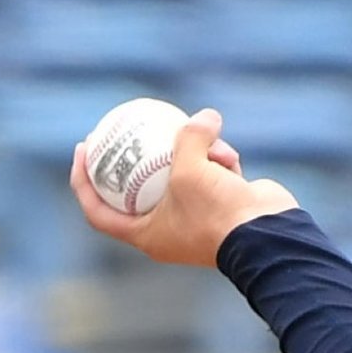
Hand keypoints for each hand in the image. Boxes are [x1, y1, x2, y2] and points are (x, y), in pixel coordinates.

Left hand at [69, 108, 298, 267]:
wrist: (268, 235)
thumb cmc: (218, 213)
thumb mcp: (190, 171)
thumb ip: (188, 139)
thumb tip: (204, 117)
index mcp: (146, 235)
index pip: (99, 211)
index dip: (83, 183)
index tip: (83, 150)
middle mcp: (166, 229)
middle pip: (137, 188)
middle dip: (132, 157)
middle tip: (122, 127)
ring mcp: (194, 216)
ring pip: (181, 173)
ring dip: (194, 152)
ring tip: (208, 142)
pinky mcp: (219, 205)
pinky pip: (210, 173)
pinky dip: (218, 162)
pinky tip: (229, 154)